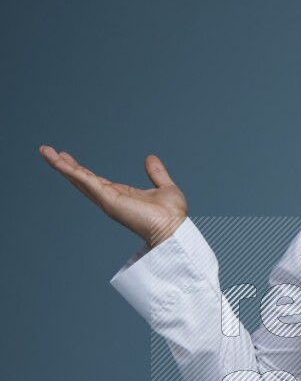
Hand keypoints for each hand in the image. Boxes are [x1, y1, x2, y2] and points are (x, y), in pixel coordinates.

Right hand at [39, 147, 187, 247]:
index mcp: (120, 195)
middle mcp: (110, 198)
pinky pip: (87, 182)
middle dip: (64, 166)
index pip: (94, 179)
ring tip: (45, 152)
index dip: (79, 169)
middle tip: (47, 151)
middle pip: (81, 179)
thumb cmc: (172, 216)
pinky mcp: (109, 200)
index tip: (66, 157)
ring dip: (61, 166)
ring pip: (79, 179)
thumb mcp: (164, 187)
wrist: (174, 229)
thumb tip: (150, 158)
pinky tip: (59, 162)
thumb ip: (156, 173)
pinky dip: (72, 171)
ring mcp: (107, 200)